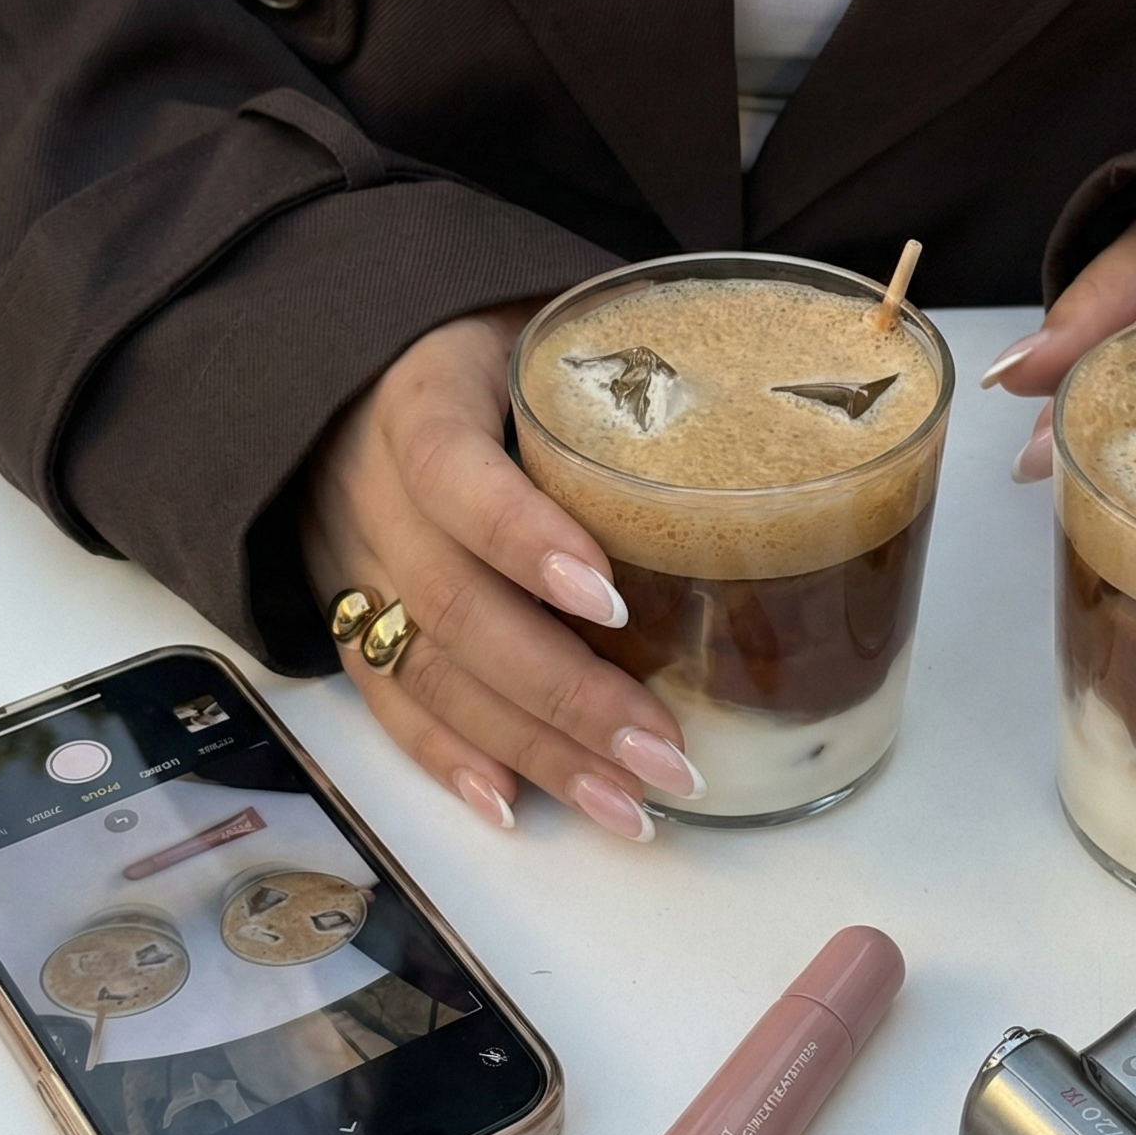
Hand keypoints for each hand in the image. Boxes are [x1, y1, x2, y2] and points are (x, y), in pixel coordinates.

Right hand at [300, 306, 700, 839]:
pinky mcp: (345, 610)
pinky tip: (516, 806)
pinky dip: (451, 759)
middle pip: (451, 602)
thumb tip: (790, 407)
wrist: (354, 358)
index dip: (522, 537)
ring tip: (628, 805)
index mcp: (421, 393)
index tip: (610, 597)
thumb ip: (634, 370)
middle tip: (665, 753)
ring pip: (428, 670)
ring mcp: (352, 557)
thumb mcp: (551, 328)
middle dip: (564, 692)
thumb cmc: (492, 343)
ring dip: (532, 749)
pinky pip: (387, 701)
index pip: (453, 469)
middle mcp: (371, 485)